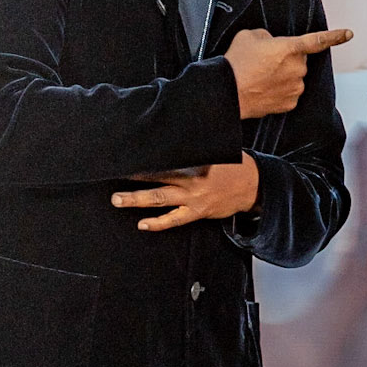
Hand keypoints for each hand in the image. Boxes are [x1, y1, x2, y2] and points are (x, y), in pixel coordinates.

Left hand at [113, 154, 259, 230]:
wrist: (253, 185)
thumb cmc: (233, 165)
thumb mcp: (214, 152)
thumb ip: (194, 151)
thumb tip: (175, 142)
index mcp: (194, 161)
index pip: (164, 158)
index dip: (144, 158)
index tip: (127, 155)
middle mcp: (191, 179)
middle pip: (156, 178)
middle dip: (133, 178)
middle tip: (112, 177)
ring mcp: (193, 197)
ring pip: (160, 199)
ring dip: (137, 200)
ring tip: (118, 200)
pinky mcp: (198, 211)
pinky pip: (174, 219)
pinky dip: (158, 222)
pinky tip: (143, 224)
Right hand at [225, 25, 352, 118]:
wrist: (228, 92)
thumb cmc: (236, 62)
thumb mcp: (249, 36)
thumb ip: (268, 37)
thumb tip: (272, 44)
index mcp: (291, 48)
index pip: (318, 40)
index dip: (335, 36)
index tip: (349, 34)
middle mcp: (298, 68)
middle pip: (299, 60)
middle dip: (287, 59)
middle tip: (264, 62)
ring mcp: (295, 87)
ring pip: (295, 77)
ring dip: (283, 76)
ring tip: (260, 76)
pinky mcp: (289, 103)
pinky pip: (289, 93)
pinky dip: (280, 91)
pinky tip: (263, 89)